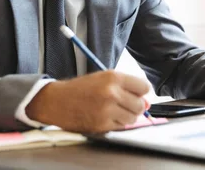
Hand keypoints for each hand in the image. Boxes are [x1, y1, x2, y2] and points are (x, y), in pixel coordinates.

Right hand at [25, 70, 150, 132]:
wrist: (57, 101)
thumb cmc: (81, 88)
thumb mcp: (103, 78)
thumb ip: (125, 86)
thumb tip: (146, 102)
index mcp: (113, 77)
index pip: (144, 87)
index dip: (141, 91)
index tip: (137, 94)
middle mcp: (112, 93)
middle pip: (140, 105)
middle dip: (135, 105)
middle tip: (124, 103)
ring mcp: (107, 110)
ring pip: (133, 118)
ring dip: (127, 116)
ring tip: (114, 110)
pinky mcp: (102, 124)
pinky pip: (121, 126)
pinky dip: (117, 123)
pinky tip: (106, 116)